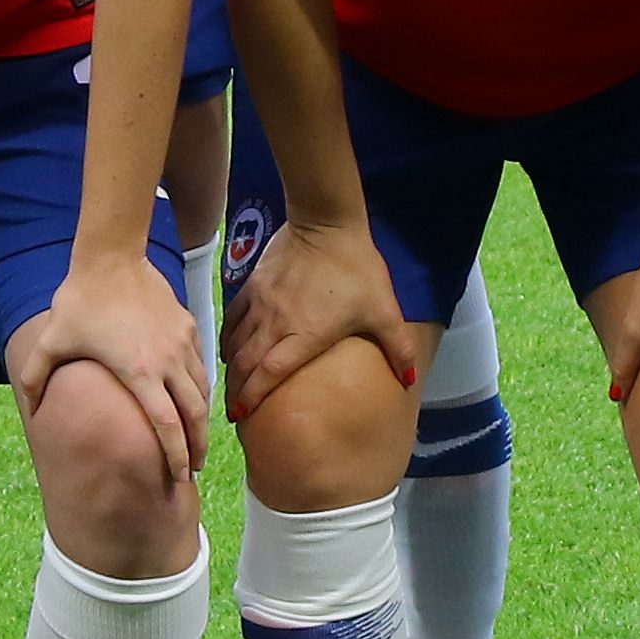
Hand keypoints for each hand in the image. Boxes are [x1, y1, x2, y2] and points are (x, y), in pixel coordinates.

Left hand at [8, 242, 209, 484]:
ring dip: (202, 418)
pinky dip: (200, 387)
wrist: (111, 257)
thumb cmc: (80, 300)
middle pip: (196, 414)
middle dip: (198, 446)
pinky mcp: (188, 326)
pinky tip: (192, 397)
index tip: (180, 477)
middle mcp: (167, 361)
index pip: (167, 426)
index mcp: (139, 372)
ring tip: (197, 439)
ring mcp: (182, 342)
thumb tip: (31, 411)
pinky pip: (200, 365)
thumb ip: (35, 378)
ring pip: (203, 390)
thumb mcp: (51, 341)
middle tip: (195, 469)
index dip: (176, 455)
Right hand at [218, 213, 415, 421]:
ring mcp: (261, 303)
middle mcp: (276, 323)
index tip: (242, 416)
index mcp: (305, 334)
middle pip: (246, 364)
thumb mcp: (384, 310)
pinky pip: (232, 317)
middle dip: (236, 391)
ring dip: (231, 368)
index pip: (269, 373)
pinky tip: (228, 351)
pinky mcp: (253, 285)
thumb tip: (411, 381)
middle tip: (233, 411)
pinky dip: (228, 338)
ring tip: (230, 387)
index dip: (253, 396)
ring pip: (236, 343)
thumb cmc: (356, 268)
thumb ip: (398, 348)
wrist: (327, 223)